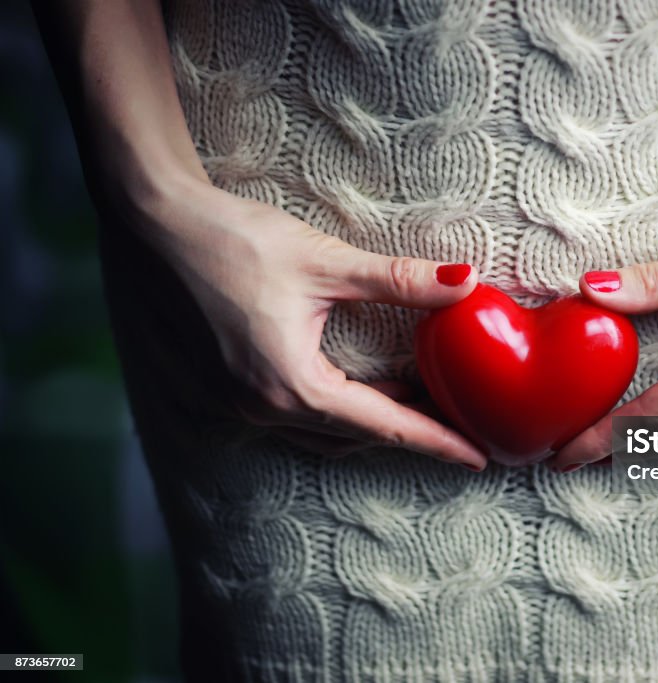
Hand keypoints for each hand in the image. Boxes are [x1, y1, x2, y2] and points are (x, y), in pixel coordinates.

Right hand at [132, 175, 488, 469]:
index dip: (436, 440)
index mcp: (290, 385)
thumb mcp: (326, 262)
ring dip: (370, 421)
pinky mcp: (224, 386)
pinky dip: (334, 410)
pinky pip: (293, 417)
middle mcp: (261, 407)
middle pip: (355, 436)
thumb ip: (400, 281)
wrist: (154, 225)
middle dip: (408, 431)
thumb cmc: (235, 239)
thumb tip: (465, 283)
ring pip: (323, 431)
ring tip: (414, 402)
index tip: (477, 458)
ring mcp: (237, 402)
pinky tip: (354, 385)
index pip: (383, 426)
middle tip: (455, 419)